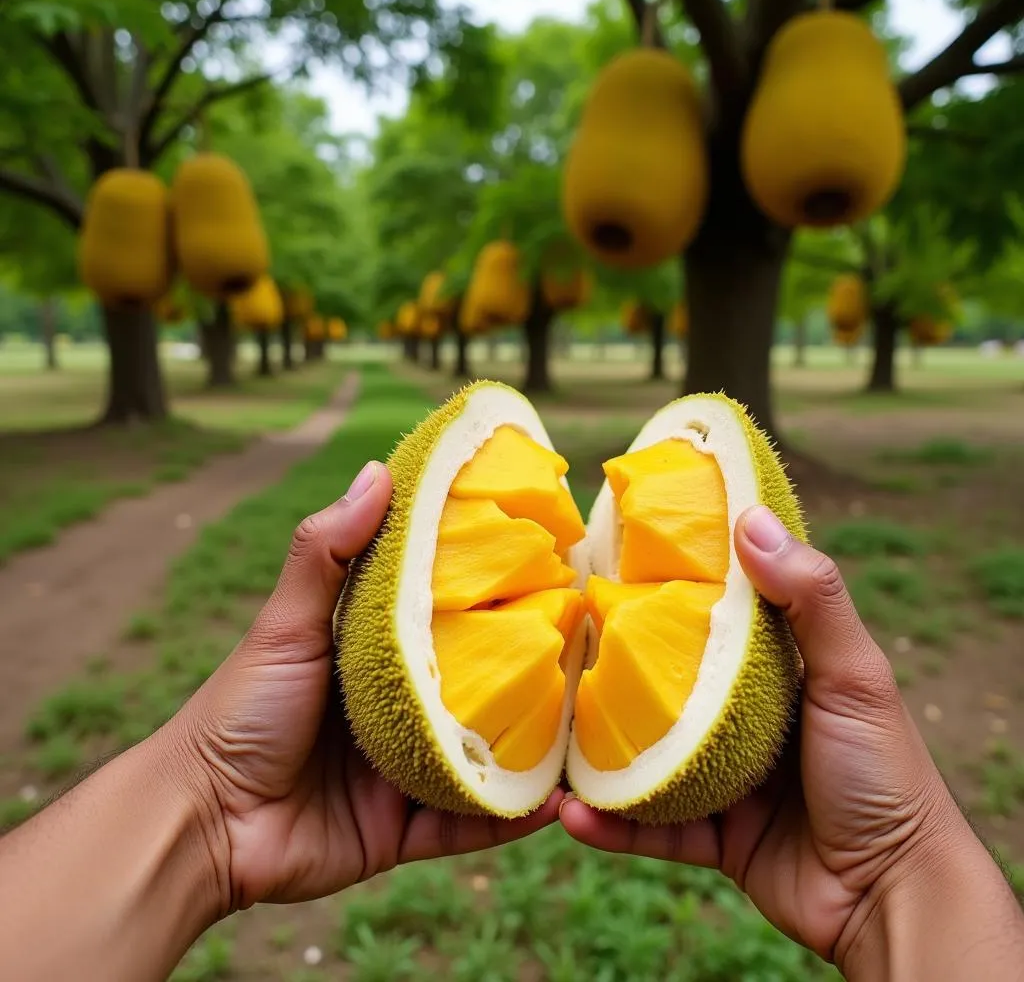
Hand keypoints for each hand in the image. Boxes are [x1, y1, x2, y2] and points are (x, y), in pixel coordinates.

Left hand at [172, 460, 560, 915]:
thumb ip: (328, 554)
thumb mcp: (286, 624)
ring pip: (488, 753)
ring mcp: (407, 768)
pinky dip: (515, 814)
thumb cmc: (238, 711)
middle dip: (530, 672)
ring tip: (596, 725)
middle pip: (478, 687)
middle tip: (593, 646)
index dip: (491, 590)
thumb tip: (378, 471)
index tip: (547, 563)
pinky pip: (473, 820)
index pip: (445, 614)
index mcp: (376, 654)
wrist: (201, 825)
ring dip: (537, 746)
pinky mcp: (408, 827)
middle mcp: (399, 707)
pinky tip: (564, 798)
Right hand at [560, 504, 1007, 973]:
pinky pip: (651, 827)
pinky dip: (612, 824)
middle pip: (669, 689)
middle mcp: (748, 719)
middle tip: (557, 649)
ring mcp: (728, 779)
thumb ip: (809, 598)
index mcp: (779, 672)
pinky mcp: (715, 836)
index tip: (614, 558)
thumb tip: (751, 519)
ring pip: (647, 758)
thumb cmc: (884, 772)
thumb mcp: (855, 674)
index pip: (717, 616)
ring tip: (546, 741)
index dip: (672, 587)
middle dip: (616, 675)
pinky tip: (571, 812)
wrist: (894, 897)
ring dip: (598, 755)